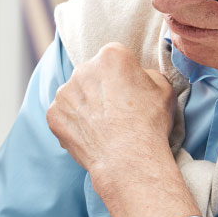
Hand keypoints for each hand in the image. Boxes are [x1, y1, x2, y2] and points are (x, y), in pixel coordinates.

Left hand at [46, 42, 175, 190]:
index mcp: (111, 56)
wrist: (129, 161)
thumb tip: (138, 76)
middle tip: (115, 112)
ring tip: (103, 126)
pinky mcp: (53, 115)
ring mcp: (64, 92)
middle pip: (92, 74)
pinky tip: (90, 135)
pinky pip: (63, 115)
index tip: (129, 92)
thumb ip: (147, 74)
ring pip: (75, 94)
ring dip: (85, 105)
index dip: (123, 75)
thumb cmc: (150, 125)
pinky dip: (73, 123)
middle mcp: (83, 69)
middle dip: (101, 88)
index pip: (114, 58)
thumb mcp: (164, 89)